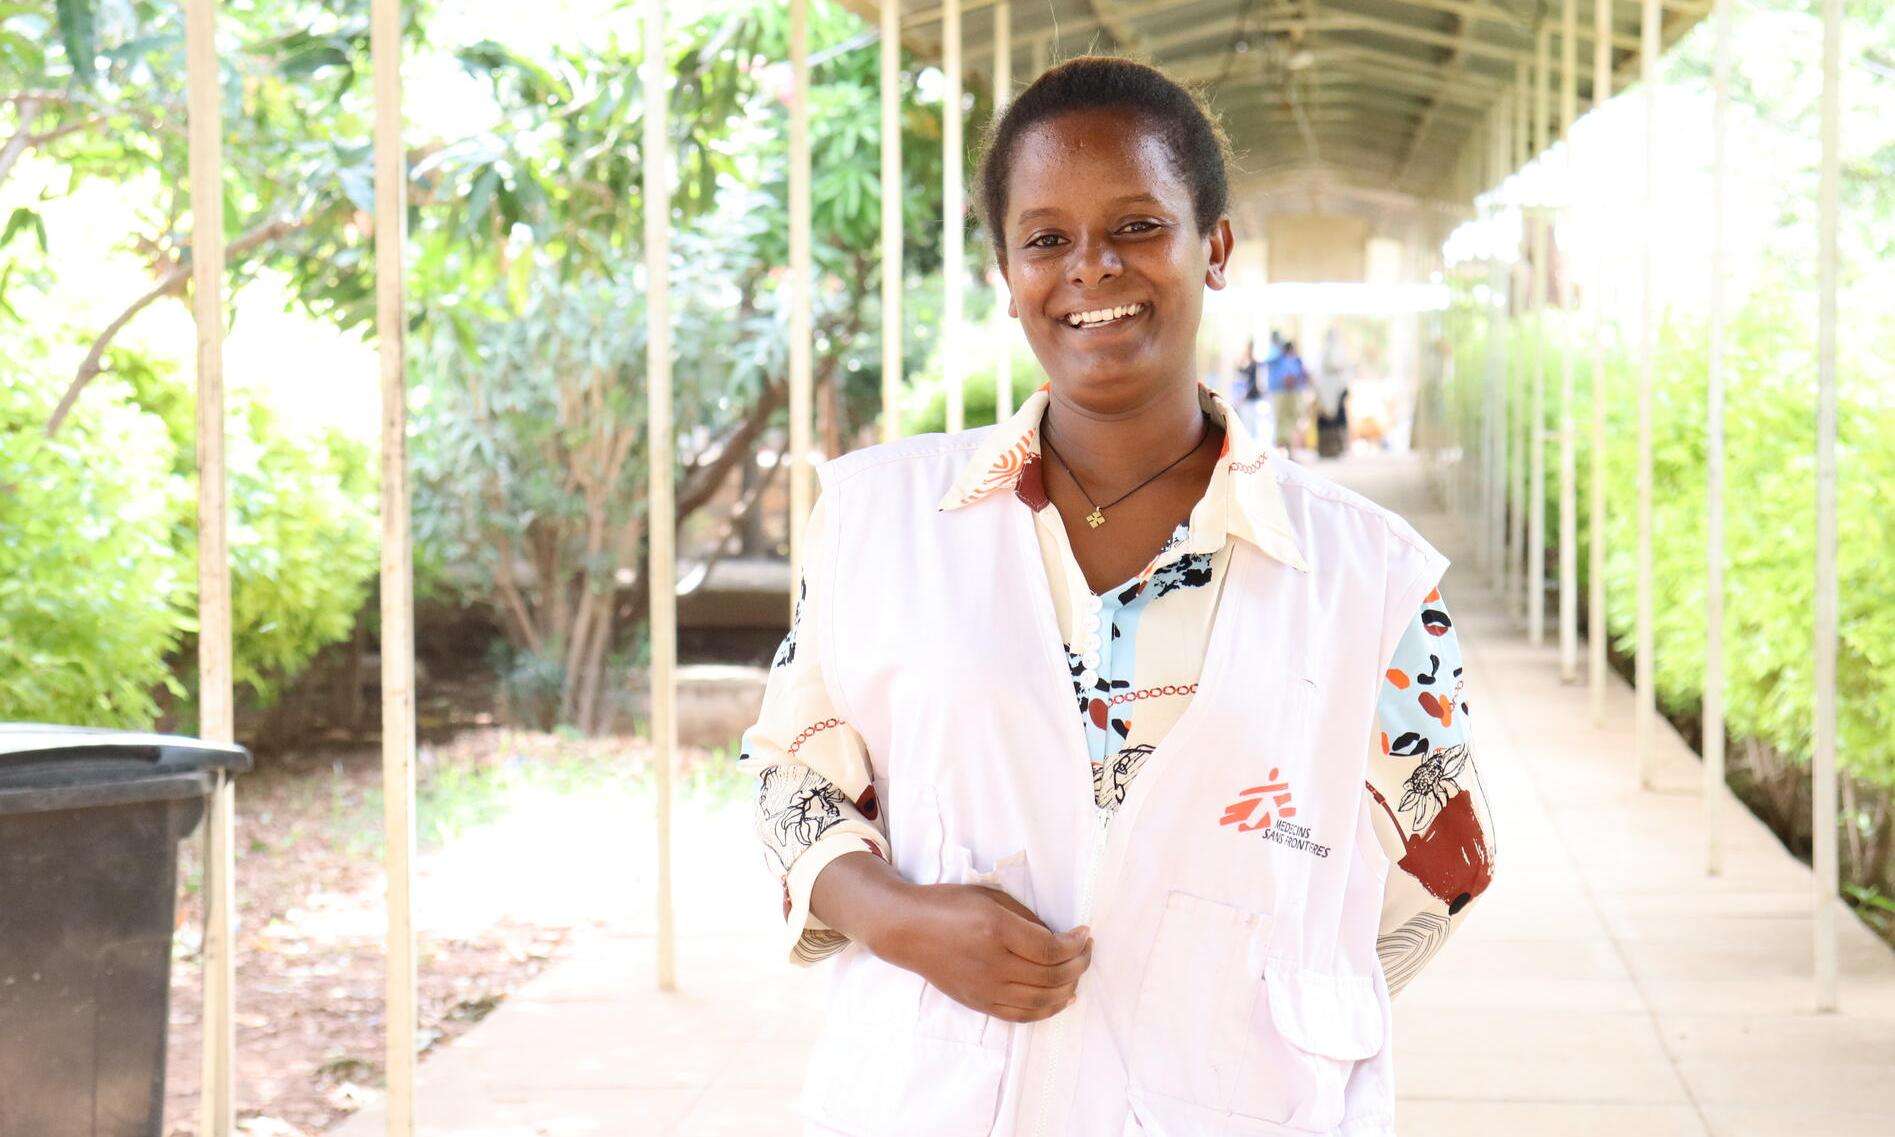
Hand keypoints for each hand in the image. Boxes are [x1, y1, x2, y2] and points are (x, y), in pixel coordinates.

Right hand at [874, 882, 1092, 1022]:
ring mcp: (985, 988)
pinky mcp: (979, 1003)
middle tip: (1086, 950)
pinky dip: (1047, 1009)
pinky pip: (1022, 1015)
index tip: (1085, 933)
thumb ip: (1026, 918)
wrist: (908, 931)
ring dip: (1068, 988)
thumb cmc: (949, 905)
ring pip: (1041, 1000)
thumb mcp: (989, 897)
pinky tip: (1062, 998)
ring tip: (1078, 973)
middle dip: (1079, 964)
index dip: (1075, 945)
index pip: (1050, 949)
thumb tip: (1059, 938)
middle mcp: (992, 963)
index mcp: (995, 930)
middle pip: (1051, 976)